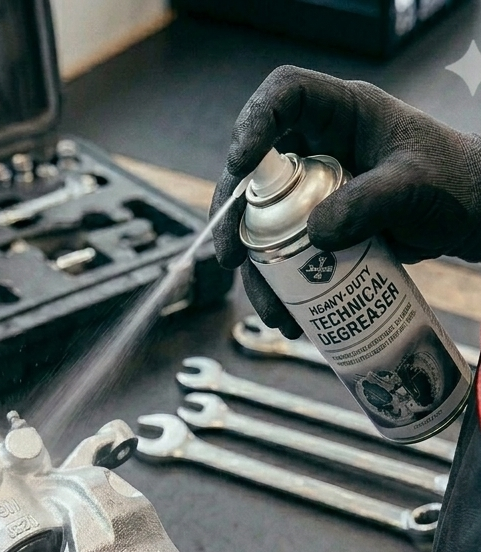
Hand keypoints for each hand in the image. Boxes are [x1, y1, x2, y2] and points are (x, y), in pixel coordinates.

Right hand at [210, 65, 480, 337]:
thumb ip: (371, 203)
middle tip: (232, 258)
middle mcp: (317, 147)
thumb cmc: (456, 186)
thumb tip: (314, 234)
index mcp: (343, 113)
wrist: (474, 218)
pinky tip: (290, 317)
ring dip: (257, 271)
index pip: (285, 96)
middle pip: (255, 172)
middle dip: (234, 218)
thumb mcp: (417, 188)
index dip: (254, 122)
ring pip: (262, 224)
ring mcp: (313, 190)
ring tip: (275, 313)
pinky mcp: (316, 227)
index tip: (241, 165)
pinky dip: (280, 288)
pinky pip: (283, 254)